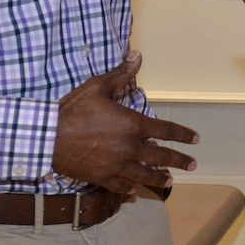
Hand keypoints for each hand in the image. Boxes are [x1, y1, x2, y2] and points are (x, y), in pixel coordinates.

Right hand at [53, 52, 199, 193]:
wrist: (48, 137)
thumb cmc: (74, 110)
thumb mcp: (98, 87)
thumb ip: (121, 73)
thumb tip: (137, 54)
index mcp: (133, 125)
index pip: (166, 131)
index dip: (183, 135)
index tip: (196, 140)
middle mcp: (130, 148)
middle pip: (162, 157)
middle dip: (180, 161)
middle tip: (193, 165)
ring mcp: (117, 165)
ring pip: (145, 175)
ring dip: (160, 178)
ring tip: (171, 181)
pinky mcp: (102, 177)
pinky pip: (121, 186)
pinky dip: (130, 188)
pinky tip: (135, 189)